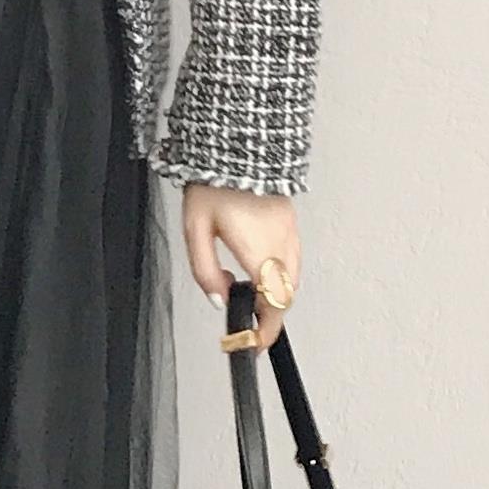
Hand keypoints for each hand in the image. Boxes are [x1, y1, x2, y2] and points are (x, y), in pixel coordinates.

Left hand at [177, 182, 300, 350]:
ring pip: (293, 278)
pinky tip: (262, 271)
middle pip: (287, 295)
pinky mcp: (291, 221)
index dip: (266, 330)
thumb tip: (219, 299)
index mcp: (258, 248)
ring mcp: (290, 231)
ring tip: (252, 300)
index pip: (273, 303)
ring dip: (277, 295)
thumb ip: (204, 271)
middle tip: (249, 326)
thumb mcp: (194, 230)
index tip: (255, 343)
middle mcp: (280, 242)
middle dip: (270, 315)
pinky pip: (293, 259)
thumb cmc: (212, 183)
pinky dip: (282, 275)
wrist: (234, 145)